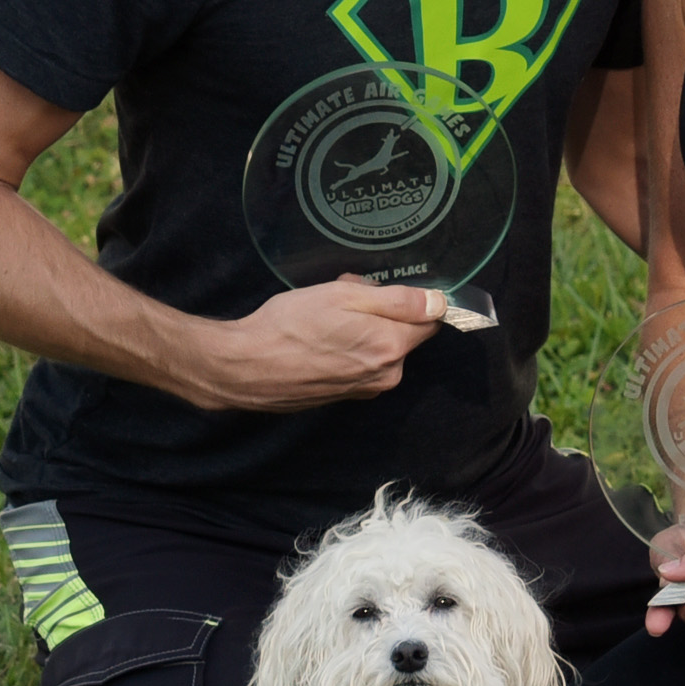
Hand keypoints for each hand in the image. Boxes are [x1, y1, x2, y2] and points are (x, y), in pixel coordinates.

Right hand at [183, 277, 446, 411]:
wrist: (244, 368)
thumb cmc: (291, 324)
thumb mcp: (345, 297)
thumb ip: (398, 301)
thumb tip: (440, 302)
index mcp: (392, 348)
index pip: (430, 320)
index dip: (409, 298)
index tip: (379, 289)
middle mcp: (386, 376)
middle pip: (403, 334)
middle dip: (381, 312)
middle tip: (343, 295)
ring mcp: (364, 390)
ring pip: (380, 348)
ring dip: (363, 329)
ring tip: (324, 316)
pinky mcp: (344, 397)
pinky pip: (360, 365)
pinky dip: (348, 349)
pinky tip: (318, 338)